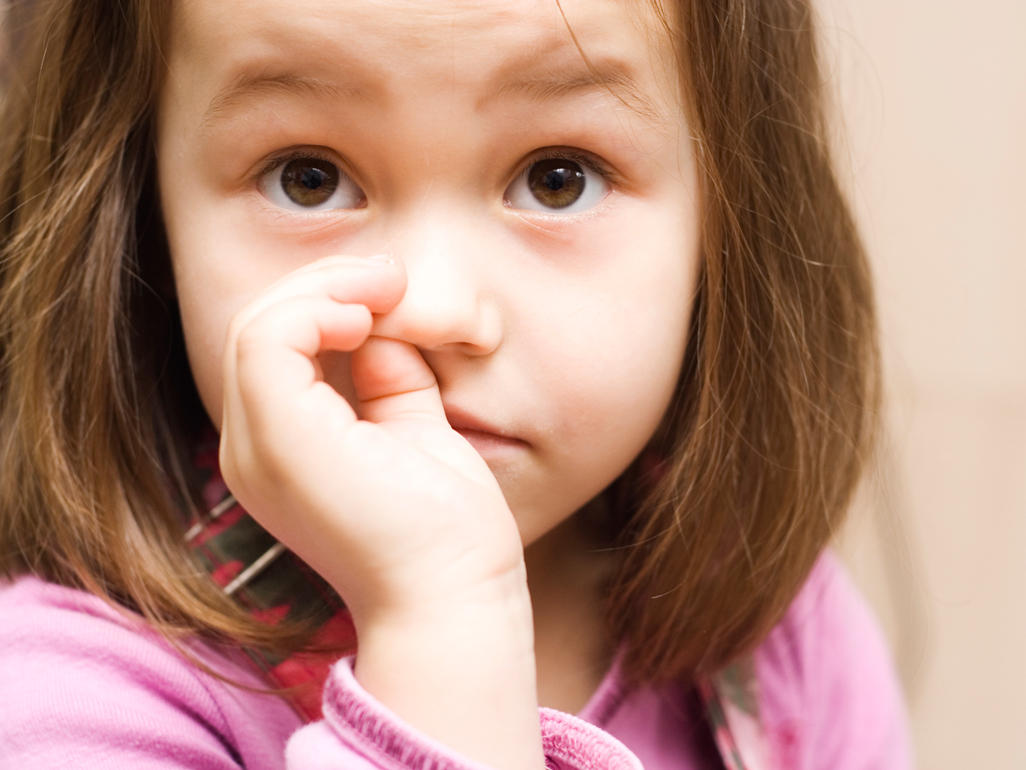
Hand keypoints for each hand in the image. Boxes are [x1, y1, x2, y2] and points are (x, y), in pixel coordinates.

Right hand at [218, 255, 525, 621]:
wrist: (456, 593)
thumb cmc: (445, 525)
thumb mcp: (413, 428)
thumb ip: (389, 376)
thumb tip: (382, 323)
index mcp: (280, 449)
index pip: (274, 347)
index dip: (328, 301)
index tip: (393, 292)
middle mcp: (253, 450)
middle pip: (258, 326)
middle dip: (326, 284)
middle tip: (390, 278)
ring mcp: (258, 448)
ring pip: (256, 324)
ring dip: (325, 289)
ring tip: (385, 290)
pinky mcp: (280, 441)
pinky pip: (268, 339)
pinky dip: (318, 308)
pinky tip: (370, 316)